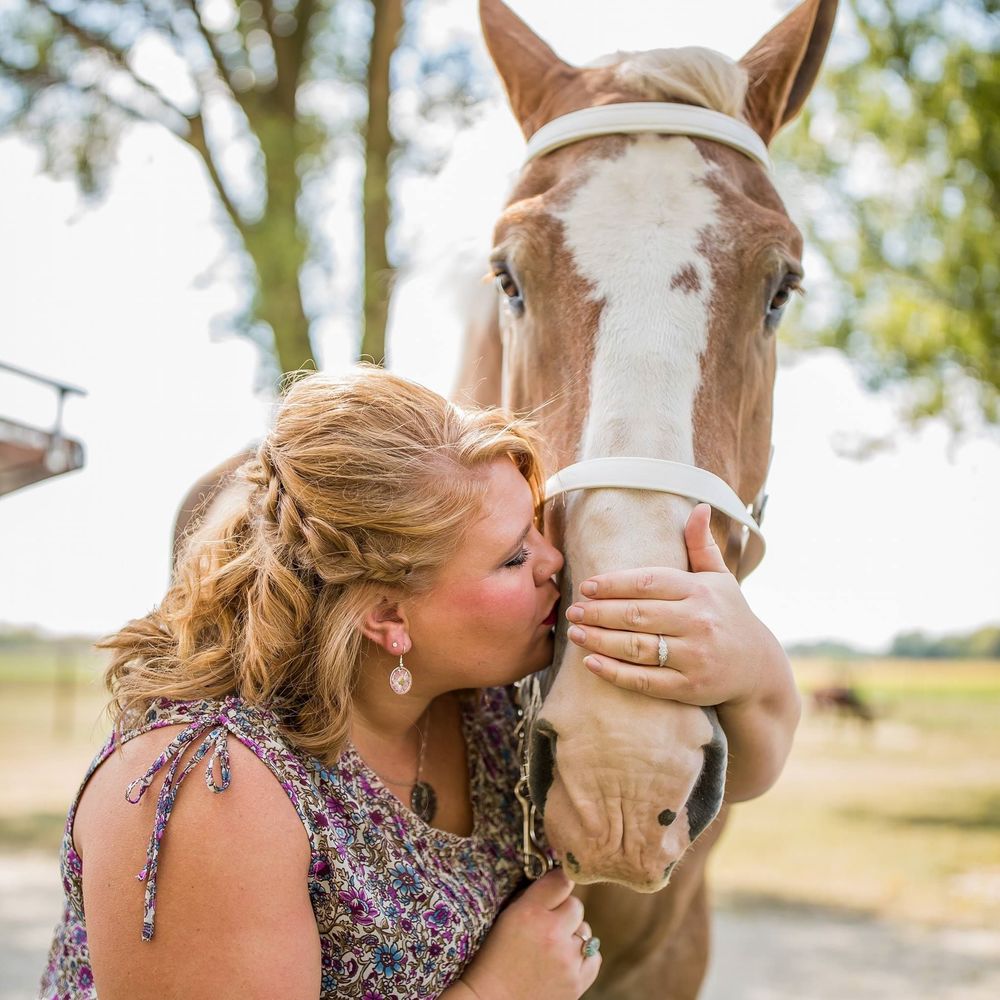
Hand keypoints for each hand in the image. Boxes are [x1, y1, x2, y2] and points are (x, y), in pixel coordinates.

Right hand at [457, 868, 599, 999]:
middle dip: (564, 912)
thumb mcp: (506, 916)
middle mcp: (552, 932)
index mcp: (530, 912)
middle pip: (576, 905)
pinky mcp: (576, 982)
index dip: (558, 883)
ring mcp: (567, 959)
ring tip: (552, 947)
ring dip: (573, 935)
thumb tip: (558, 879)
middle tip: (549, 924)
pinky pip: (594, 956)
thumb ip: (533, 897)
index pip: (561, 880)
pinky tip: (564, 960)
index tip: (555, 887)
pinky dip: (583, 956)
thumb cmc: (494, 956)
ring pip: (586, 931)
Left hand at [565, 503, 779, 706]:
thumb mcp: (720, 578)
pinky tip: (591, 662)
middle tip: (572, 610)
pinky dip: (614, 672)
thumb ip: (702, 544)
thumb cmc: (728, 615)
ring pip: (636, 647)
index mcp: (701, 590)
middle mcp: (699, 621)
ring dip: (599, 640)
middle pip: (637, 614)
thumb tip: (699, 506)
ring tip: (574, 633)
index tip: (587, 585)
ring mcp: (695, 656)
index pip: (648, 582)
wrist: (758, 668)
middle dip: (599, 612)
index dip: (614, 583)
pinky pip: (645, 680)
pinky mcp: (689, 688)